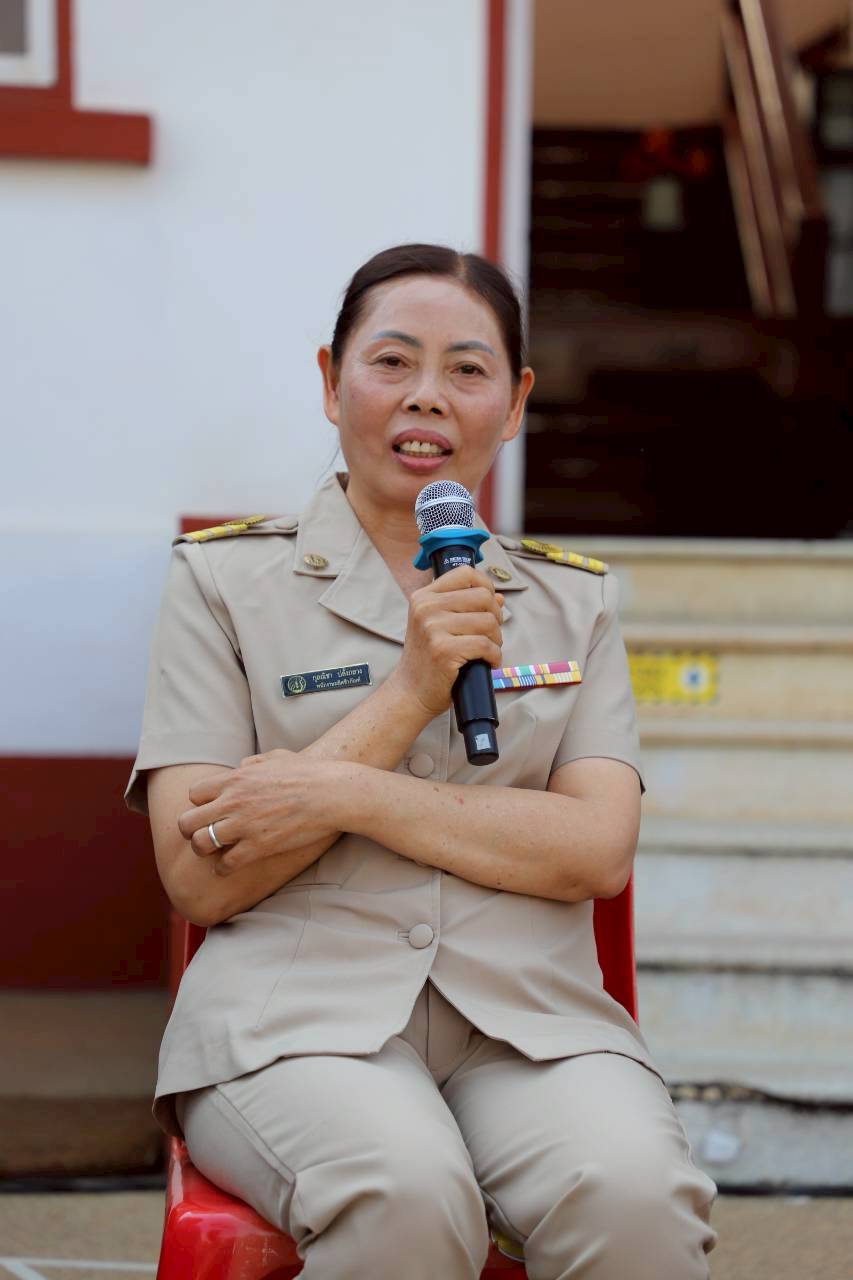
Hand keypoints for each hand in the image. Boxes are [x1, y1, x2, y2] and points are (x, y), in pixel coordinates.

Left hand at [177, 749, 340, 874]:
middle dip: (191, 830)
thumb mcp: (278, 757)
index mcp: (235, 779)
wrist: (331, 794)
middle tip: (203, 834)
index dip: (200, 803)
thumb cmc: (309, 773)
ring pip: (200, 844)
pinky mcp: (257, 847)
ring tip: (215, 852)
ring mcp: (243, 826)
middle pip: (187, 822)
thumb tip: (242, 766)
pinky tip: (230, 866)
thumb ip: (254, 762)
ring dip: (205, 850)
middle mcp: (232, 802)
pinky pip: (225, 864)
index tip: (212, 810)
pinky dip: (223, 868)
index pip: (194, 793)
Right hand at [394, 565, 503, 717]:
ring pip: (488, 621)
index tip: (488, 605)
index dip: (486, 586)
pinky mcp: (444, 650)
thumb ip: (466, 608)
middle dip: (495, 617)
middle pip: (483, 597)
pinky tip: (488, 663)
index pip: (466, 573)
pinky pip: (485, 645)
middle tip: (490, 635)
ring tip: (487, 651)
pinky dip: (494, 656)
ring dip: (496, 640)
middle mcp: (426, 608)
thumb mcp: (439, 626)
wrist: (410, 692)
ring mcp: (433, 628)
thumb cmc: (428, 659)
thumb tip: (498, 597)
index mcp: (424, 597)